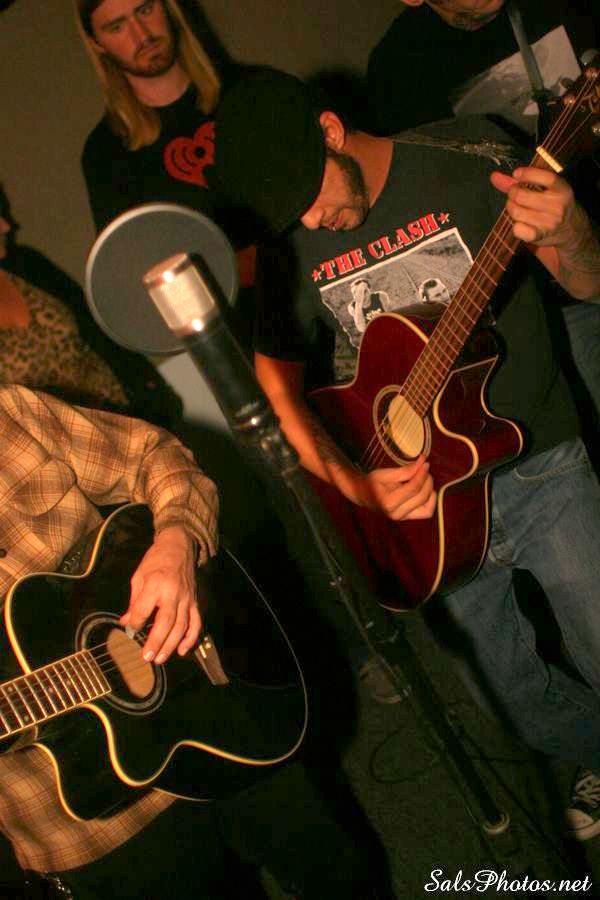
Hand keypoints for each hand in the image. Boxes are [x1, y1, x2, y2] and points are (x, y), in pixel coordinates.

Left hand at [120, 526, 199, 663]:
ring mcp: (187, 598)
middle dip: (155, 641)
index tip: (130, 630)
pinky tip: (182, 650)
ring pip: (181, 626)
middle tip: (147, 657)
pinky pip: (196, 622)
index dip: (135, 623)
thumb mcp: (139, 576)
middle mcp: (173, 593)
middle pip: (165, 622)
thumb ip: (134, 601)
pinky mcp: (195, 602)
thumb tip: (126, 623)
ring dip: (171, 644)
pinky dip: (191, 638)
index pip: (143, 609)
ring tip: (160, 658)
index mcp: (155, 584)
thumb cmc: (155, 560)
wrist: (180, 546)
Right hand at [351, 455, 436, 520]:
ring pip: (428, 509)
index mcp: (389, 503)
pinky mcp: (407, 518)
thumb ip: (405, 470)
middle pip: (422, 497)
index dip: (422, 474)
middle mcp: (397, 514)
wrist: (363, 494)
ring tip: (424, 480)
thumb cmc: (372, 482)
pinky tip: (425, 489)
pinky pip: (426, 512)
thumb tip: (423, 462)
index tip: (425, 463)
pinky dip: (430, 500)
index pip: (413, 488)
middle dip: (427, 481)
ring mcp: (403, 518)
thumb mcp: (385, 473)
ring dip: (430, 492)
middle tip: (424, 469)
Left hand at [490, 166, 587, 248]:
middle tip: (513, 194)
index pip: (546, 177)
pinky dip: (515, 226)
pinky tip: (521, 223)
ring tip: (516, 207)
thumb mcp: (545, 189)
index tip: (516, 173)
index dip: (528, 173)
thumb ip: (520, 181)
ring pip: (517, 212)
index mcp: (562, 189)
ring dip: (511, 208)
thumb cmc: (552, 204)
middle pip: (521, 196)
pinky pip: (518, 229)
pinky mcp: (541, 235)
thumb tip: (494, 176)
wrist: (570, 229)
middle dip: (512, 193)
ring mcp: (550, 221)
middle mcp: (558, 205)